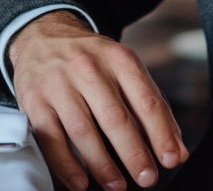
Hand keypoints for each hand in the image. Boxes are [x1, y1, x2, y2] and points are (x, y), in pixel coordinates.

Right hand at [9, 10, 188, 190]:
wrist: (44, 37)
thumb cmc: (93, 61)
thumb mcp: (126, 71)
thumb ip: (154, 108)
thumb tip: (177, 150)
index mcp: (119, 59)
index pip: (146, 100)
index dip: (161, 132)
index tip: (170, 159)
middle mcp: (88, 68)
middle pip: (115, 117)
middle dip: (134, 153)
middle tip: (147, 178)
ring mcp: (59, 84)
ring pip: (83, 130)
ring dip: (102, 165)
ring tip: (117, 186)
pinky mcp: (35, 101)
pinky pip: (51, 138)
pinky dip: (66, 165)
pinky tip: (80, 182)